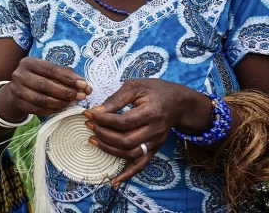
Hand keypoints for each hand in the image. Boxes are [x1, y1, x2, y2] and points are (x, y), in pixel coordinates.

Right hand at [0, 57, 91, 120]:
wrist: (17, 89)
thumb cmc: (39, 77)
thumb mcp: (50, 71)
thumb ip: (67, 76)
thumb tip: (86, 87)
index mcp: (29, 62)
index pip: (51, 70)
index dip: (68, 78)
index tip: (83, 85)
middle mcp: (20, 74)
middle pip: (44, 85)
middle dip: (65, 92)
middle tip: (80, 96)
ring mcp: (17, 89)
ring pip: (40, 99)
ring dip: (60, 103)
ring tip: (72, 103)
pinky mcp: (18, 103)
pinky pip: (37, 109)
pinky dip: (52, 110)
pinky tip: (62, 108)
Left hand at [83, 78, 211, 186]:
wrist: (180, 103)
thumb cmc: (156, 91)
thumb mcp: (137, 86)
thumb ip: (117, 98)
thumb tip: (98, 111)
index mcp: (152, 113)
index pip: (123, 122)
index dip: (103, 120)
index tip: (88, 113)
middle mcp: (155, 131)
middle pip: (125, 140)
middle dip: (103, 134)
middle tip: (88, 124)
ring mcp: (155, 143)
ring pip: (130, 154)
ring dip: (108, 149)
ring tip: (92, 139)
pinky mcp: (154, 149)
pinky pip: (141, 165)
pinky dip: (127, 175)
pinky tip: (114, 182)